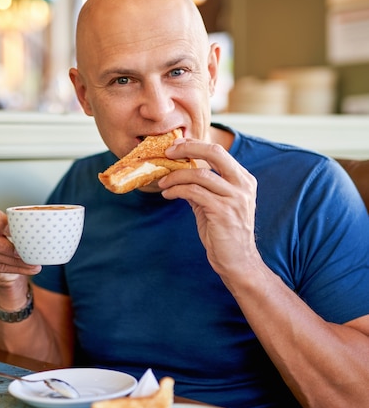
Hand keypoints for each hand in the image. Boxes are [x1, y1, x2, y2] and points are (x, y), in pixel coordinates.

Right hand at [0, 205, 40, 288]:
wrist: (4, 258)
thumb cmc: (8, 237)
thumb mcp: (12, 227)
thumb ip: (19, 224)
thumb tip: (40, 226)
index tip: (13, 229)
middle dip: (4, 245)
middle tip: (21, 250)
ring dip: (12, 260)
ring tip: (29, 261)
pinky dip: (14, 268)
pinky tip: (26, 268)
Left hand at [159, 139, 260, 282]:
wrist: (238, 261)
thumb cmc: (225, 234)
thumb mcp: (215, 204)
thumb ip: (203, 187)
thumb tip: (180, 172)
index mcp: (243, 180)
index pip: (218, 151)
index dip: (195, 145)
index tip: (176, 146)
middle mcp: (243, 185)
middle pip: (215, 152)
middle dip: (188, 148)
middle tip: (168, 152)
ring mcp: (235, 198)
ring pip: (200, 174)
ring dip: (176, 176)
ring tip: (163, 183)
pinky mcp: (223, 212)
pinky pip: (194, 192)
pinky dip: (177, 190)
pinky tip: (168, 194)